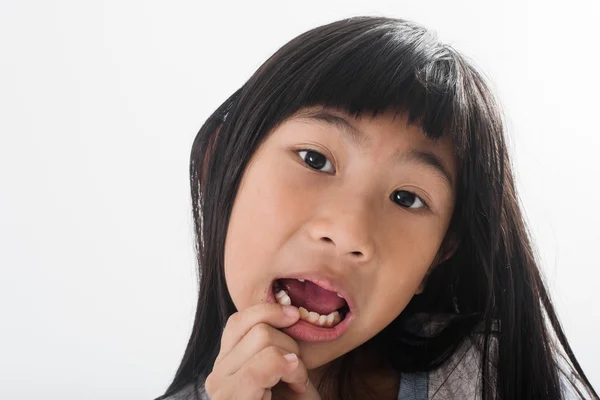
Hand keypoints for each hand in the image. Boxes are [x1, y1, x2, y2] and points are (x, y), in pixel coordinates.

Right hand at [205, 302, 320, 399]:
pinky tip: (295, 386)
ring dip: (293, 359)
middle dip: (289, 342)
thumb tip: (286, 306)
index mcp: (227, 362)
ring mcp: (221, 390)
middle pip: (256, 327)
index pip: (239, 319)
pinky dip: (288, 368)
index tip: (296, 317)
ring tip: (296, 383)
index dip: (269, 311)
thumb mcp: (285, 367)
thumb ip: (275, 339)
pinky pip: (261, 366)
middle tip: (298, 371)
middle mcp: (216, 374)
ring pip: (263, 339)